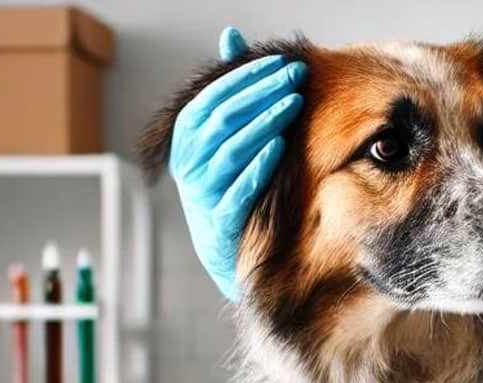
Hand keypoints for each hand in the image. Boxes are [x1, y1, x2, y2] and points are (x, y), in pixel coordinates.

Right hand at [169, 27, 306, 300]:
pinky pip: (237, 189)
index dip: (247, 78)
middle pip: (224, 119)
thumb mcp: (224, 136)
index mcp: (187, 137)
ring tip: (293, 105)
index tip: (282, 65)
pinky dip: (256, 166)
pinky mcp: (220, 220)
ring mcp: (202, 193)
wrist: (224, 247)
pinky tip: (278, 146)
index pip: (215, 98)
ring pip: (230, 151)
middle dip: (262, 95)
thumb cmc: (229, 180)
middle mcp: (188, 163)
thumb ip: (229, 90)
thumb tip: (230, 35)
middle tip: (296, 78)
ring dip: (263, 124)